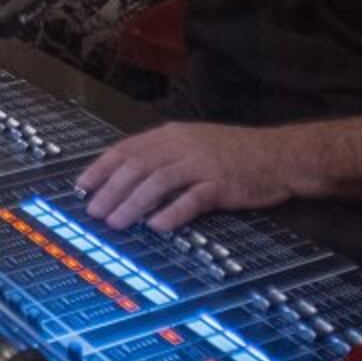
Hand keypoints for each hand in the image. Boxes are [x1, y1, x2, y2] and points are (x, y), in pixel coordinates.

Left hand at [75, 121, 307, 231]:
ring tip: (116, 222)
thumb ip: (161, 156)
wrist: (279, 154)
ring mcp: (202, 163)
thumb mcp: (192, 144)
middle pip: (137, 166)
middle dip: (111, 190)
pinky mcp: (222, 183)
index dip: (101, 168)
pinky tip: (157, 226)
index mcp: (170, 135)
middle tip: (94, 212)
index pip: (126, 149)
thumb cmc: (234, 153)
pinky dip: (172, 212)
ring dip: (133, 203)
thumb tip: (125, 177)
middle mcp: (182, 145)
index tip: (82, 187)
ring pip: (158, 181)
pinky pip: (192, 198)